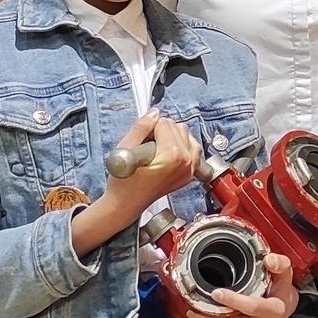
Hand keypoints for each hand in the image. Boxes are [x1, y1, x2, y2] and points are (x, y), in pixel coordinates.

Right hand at [71, 114, 201, 253]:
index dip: (148, 127)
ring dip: (172, 136)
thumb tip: (153, 114)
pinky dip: (182, 146)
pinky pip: (193, 149)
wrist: (126, 204)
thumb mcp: (126, 149)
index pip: (164, 122)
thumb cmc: (124, 184)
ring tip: (156, 147)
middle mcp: (186, 162)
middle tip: (146, 144)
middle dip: (161, 131)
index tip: (141, 138)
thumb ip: (141, 127)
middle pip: (177, 127)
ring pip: (187, 135)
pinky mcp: (189, 174)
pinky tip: (168, 151)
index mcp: (173, 155)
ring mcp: (190, 169)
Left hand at [192, 253, 297, 317]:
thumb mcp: (284, 275)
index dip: (232, 300)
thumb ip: (280, 263)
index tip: (216, 293)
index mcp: (274, 311)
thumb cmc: (280, 293)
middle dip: (209, 315)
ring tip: (196, 316)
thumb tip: (269, 260)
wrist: (285, 311)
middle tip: (195, 306)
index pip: (251, 306)